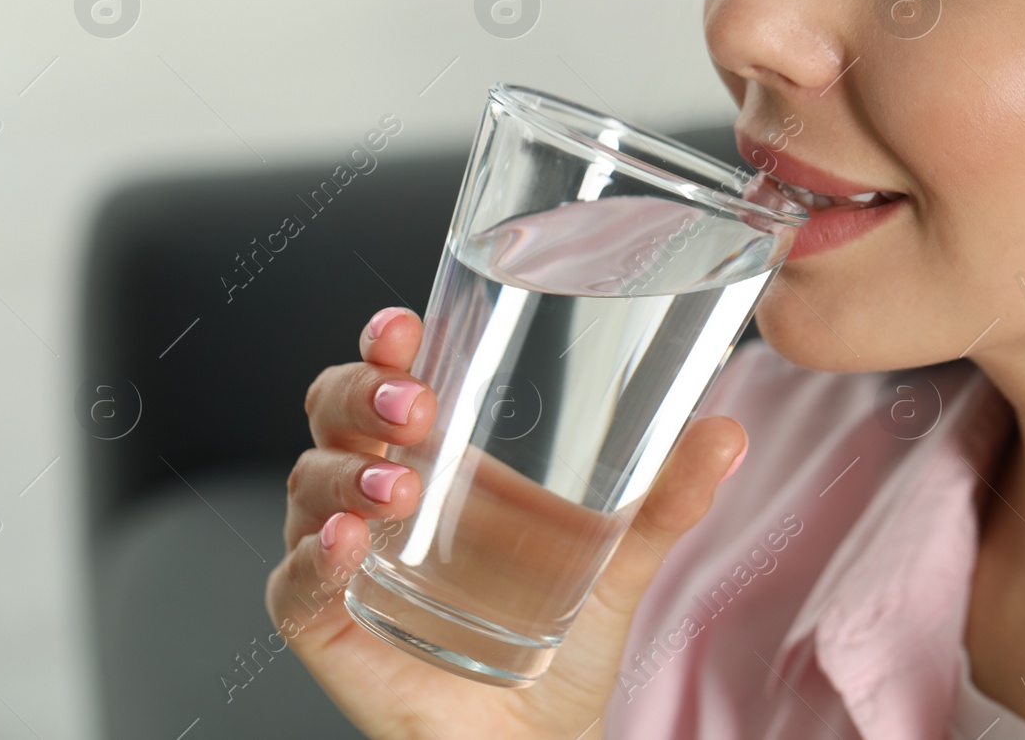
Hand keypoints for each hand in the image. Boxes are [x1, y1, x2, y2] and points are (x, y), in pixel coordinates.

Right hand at [266, 306, 747, 739]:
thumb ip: (667, 496)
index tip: (406, 326)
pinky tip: (345, 545)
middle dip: (360, 394)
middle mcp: (381, 491)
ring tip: (399, 487)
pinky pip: (296, 584)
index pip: (391, 375)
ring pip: (309, 485)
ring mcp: (347, 556)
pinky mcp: (329, 625)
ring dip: (346, 475)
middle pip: (333, 413)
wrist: (540, 736)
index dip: (386, 343)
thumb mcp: (620, 555)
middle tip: (413, 406)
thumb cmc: (560, 634)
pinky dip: (312, 559)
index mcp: (438, 453)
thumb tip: (727, 430)